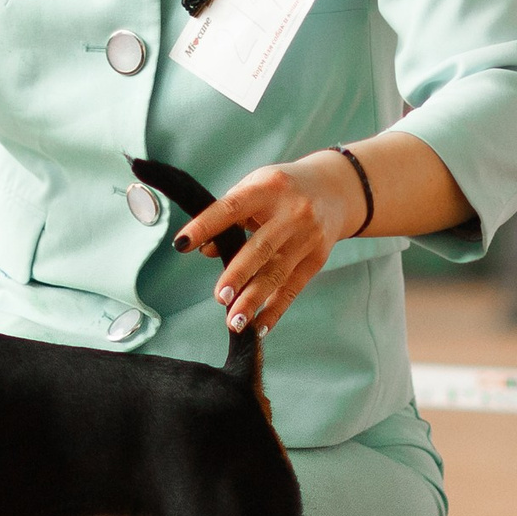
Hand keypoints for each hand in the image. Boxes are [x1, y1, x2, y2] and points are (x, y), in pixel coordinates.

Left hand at [172, 151, 366, 335]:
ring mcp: (308, 237)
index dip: (206, 226)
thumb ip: (229, 217)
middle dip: (239, 274)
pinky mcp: (317, 258)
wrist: (335, 189)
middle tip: (220, 297)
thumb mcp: (254, 189)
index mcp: (268, 188)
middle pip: (261, 247)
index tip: (181, 244)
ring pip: (278, 273)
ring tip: (235, 322)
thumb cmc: (282, 190)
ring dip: (254, 300)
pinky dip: (276, 310)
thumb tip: (205, 250)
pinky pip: (293, 287)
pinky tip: (259, 327)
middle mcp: (292, 212)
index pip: (232, 208)